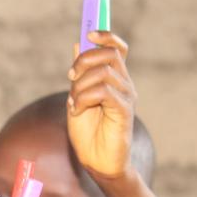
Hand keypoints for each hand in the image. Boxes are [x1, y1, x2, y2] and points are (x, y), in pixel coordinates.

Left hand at [66, 30, 135, 179]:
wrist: (97, 161)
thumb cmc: (88, 132)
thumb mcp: (78, 97)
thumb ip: (80, 73)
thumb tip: (79, 43)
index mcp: (114, 78)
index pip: (117, 48)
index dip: (105, 36)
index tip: (89, 34)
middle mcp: (124, 84)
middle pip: (110, 54)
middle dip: (84, 60)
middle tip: (70, 77)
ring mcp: (126, 97)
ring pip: (103, 72)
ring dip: (80, 85)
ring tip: (74, 103)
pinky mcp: (124, 111)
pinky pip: (104, 92)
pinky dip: (84, 98)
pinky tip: (77, 110)